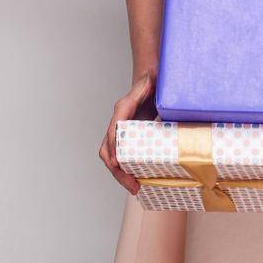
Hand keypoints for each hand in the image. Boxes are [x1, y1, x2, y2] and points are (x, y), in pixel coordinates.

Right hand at [98, 71, 156, 192]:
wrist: (150, 84)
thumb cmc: (151, 83)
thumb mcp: (153, 80)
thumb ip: (152, 79)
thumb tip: (153, 74)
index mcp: (122, 109)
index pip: (113, 130)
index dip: (114, 147)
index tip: (117, 163)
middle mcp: (118, 122)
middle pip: (109, 150)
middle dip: (117, 169)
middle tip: (132, 185)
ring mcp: (120, 132)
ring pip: (112, 157)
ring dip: (120, 174)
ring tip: (134, 188)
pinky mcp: (128, 139)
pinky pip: (121, 157)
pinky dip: (126, 170)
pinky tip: (137, 181)